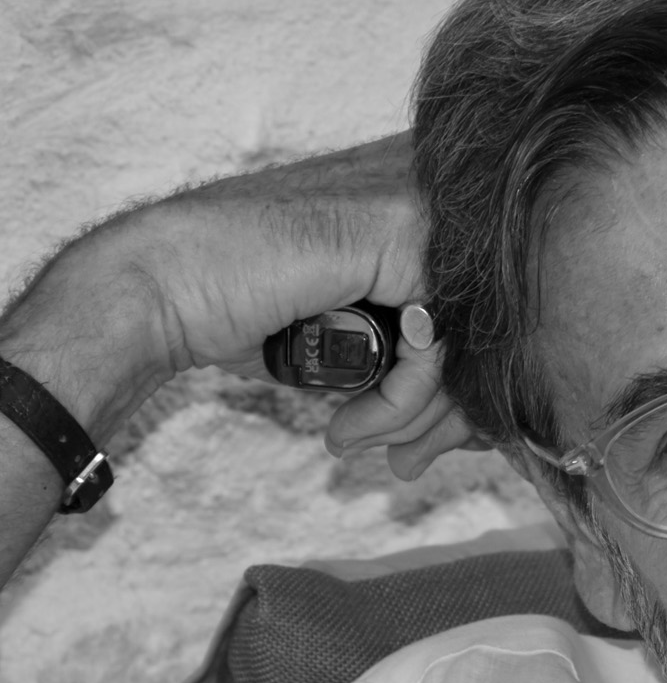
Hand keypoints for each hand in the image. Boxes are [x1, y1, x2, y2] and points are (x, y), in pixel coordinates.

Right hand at [2, 134, 482, 465]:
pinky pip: (432, 344)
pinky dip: (398, 396)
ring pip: (462, 345)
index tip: (415, 451)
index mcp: (416, 238)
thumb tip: (475, 424)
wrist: (168, 289)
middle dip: (447, 420)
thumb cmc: (247, 316)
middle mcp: (425, 220)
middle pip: (481, 336)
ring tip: (354, 437)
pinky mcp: (396, 236)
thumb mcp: (346, 350)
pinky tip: (350, 415)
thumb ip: (410, 366)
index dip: (458, 402)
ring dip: (410, 416)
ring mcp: (413, 219)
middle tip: (406, 463)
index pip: (478, 324)